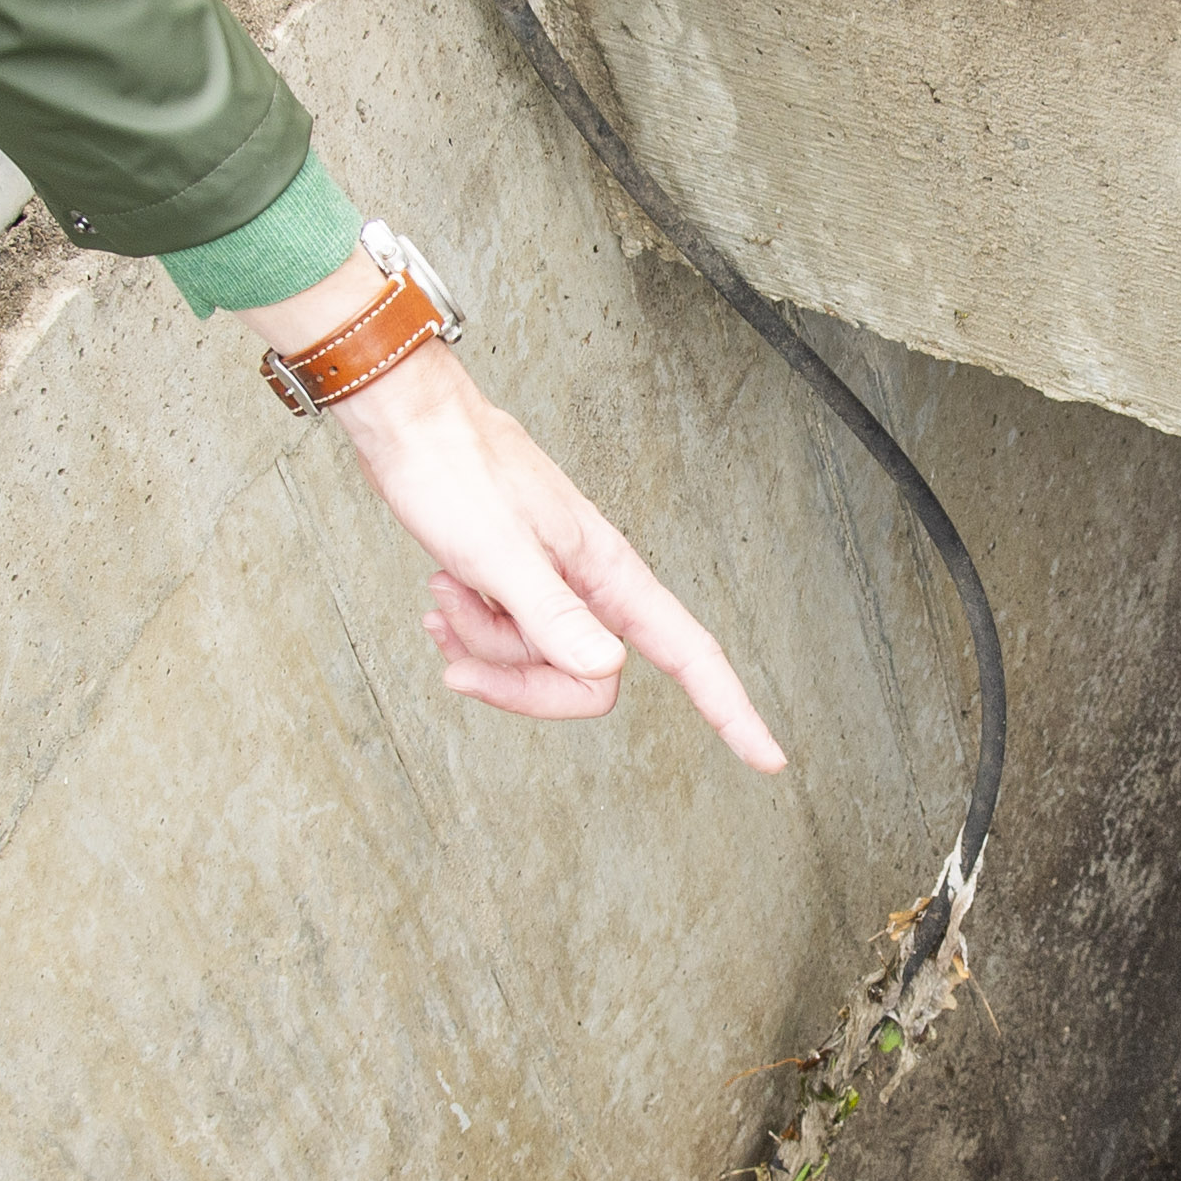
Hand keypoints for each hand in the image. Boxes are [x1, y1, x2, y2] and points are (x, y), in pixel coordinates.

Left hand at [241, 256, 782, 766]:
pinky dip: (467, 632)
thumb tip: (607, 673)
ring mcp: (551, 586)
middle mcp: (589, 585)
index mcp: (608, 574)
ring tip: (446, 591)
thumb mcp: (498, 552)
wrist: (411, 422)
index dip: (731, 709)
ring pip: (535, 662)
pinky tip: (440, 604)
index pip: (689, 654)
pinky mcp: (515, 582)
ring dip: (480, 642)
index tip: (769, 758)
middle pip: (585, 682)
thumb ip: (554, 615)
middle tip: (457, 659)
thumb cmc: (454, 471)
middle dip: (516, 682)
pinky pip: (505, 640)